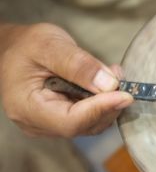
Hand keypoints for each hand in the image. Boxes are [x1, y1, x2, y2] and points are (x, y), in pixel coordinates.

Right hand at [0, 23, 132, 137]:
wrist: (14, 49)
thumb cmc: (26, 45)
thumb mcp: (49, 45)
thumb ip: (78, 64)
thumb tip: (109, 84)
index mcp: (27, 108)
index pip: (70, 122)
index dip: (100, 109)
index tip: (125, 94)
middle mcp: (37, 124)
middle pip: (84, 126)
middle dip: (108, 104)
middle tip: (120, 77)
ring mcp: (50, 124)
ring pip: (91, 124)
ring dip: (109, 103)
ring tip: (113, 74)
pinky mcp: (63, 119)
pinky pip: (90, 117)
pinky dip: (104, 102)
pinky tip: (106, 82)